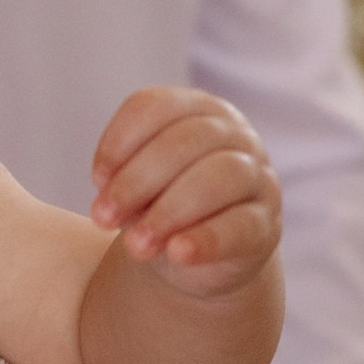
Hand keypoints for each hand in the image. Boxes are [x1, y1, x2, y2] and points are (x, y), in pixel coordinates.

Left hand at [90, 86, 281, 298]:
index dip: (120, 141)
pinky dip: (207, 238)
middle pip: (186, 140)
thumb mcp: (137, 189)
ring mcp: (257, 176)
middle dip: (137, 180)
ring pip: (221, 175)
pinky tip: (178, 252)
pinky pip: (242, 225)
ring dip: (170, 210)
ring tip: (136, 244)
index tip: (96, 179)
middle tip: (102, 217)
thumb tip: (114, 201)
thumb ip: (126, 185)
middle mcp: (233, 134)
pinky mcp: (268, 223)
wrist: (197, 257)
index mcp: (196, 110)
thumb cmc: (160, 206)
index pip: (156, 106)